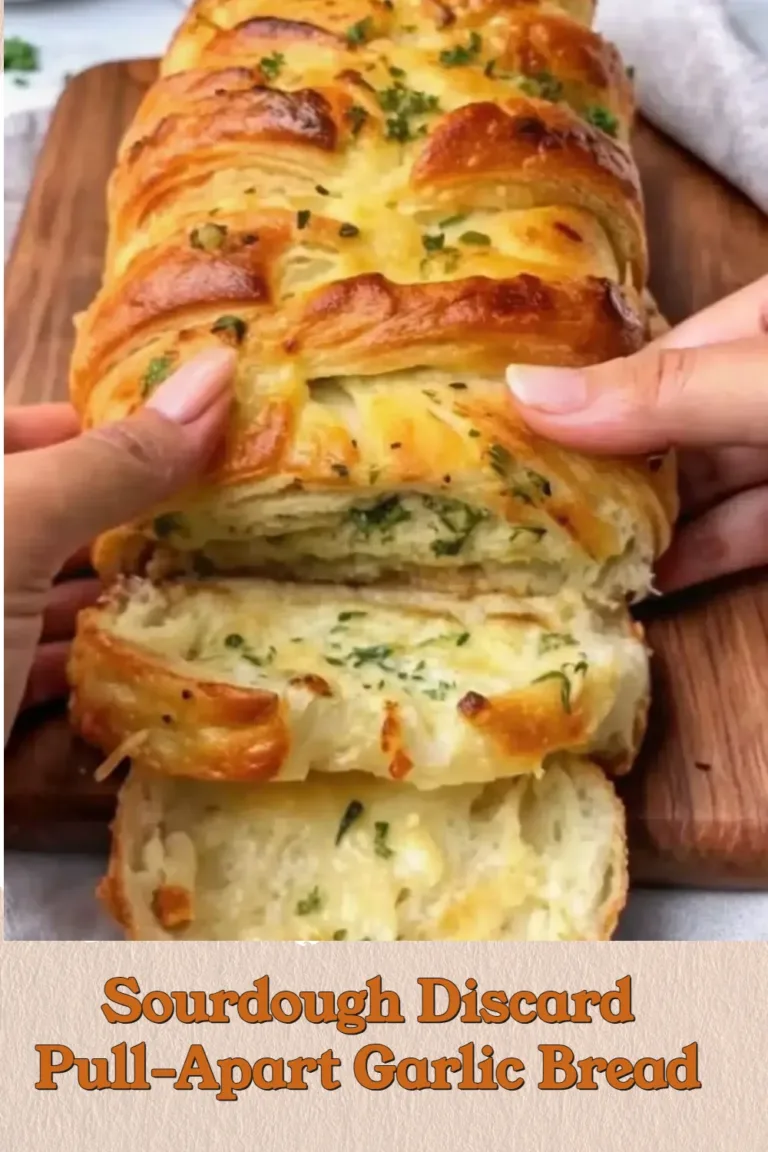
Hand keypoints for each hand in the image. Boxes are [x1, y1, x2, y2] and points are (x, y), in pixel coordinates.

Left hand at [4, 349, 234, 743]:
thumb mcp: (7, 530)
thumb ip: (109, 460)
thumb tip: (215, 372)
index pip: (14, 426)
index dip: (93, 419)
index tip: (182, 430)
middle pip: (36, 512)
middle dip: (117, 510)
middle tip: (214, 508)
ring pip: (34, 589)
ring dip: (109, 587)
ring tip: (199, 576)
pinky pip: (29, 660)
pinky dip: (83, 654)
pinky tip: (138, 652)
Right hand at [506, 276, 767, 593]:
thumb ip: (665, 393)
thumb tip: (522, 391)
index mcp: (760, 317)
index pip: (650, 352)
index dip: (578, 392)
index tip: (499, 434)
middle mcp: (762, 380)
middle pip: (668, 422)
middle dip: (599, 466)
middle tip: (514, 509)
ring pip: (705, 484)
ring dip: (643, 522)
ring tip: (563, 556)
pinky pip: (748, 531)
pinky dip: (702, 556)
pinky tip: (649, 579)